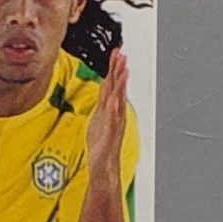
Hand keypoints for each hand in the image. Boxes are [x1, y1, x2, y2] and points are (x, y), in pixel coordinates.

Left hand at [85, 51, 129, 181]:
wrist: (104, 167)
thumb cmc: (102, 145)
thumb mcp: (99, 119)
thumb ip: (103, 103)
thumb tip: (102, 89)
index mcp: (111, 110)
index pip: (114, 85)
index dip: (115, 69)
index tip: (117, 53)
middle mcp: (115, 115)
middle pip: (118, 89)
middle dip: (120, 71)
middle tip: (122, 54)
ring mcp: (114, 124)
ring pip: (119, 101)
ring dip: (121, 86)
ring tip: (123, 71)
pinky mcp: (110, 135)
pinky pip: (113, 119)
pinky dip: (115, 109)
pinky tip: (115, 99)